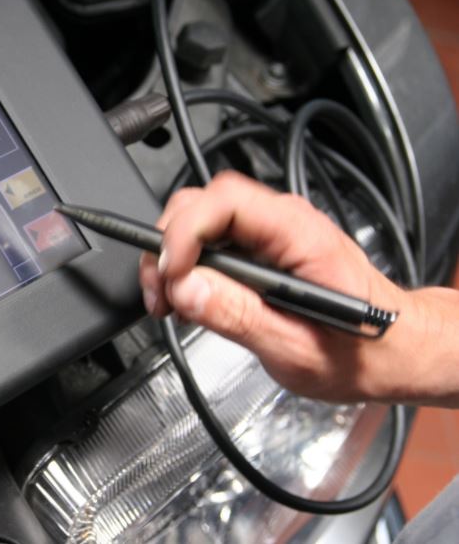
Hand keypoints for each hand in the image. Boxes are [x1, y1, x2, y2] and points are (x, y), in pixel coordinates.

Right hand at [139, 171, 458, 405]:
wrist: (394, 352)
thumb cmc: (361, 352)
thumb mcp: (296, 348)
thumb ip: (237, 315)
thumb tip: (185, 287)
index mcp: (301, 235)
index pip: (225, 202)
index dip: (185, 232)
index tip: (170, 274)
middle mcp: (284, 222)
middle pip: (203, 203)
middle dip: (168, 244)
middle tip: (160, 292)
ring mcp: (270, 232)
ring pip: (201, 219)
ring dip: (173, 257)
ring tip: (169, 301)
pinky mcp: (260, 247)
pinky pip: (211, 240)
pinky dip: (187, 266)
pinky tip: (186, 297)